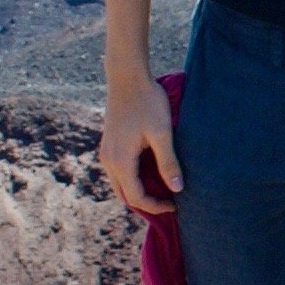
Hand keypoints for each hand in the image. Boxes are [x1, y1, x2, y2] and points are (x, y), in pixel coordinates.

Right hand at [100, 77, 182, 217]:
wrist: (127, 77)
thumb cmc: (147, 103)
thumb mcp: (162, 133)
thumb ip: (168, 162)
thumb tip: (178, 189)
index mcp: (120, 161)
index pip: (135, 197)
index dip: (155, 206)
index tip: (175, 205)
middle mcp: (108, 160)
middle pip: (124, 195)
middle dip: (145, 203)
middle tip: (169, 203)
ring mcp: (106, 152)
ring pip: (120, 184)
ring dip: (138, 192)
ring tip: (162, 190)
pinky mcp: (109, 145)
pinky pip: (118, 172)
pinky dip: (133, 180)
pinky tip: (151, 173)